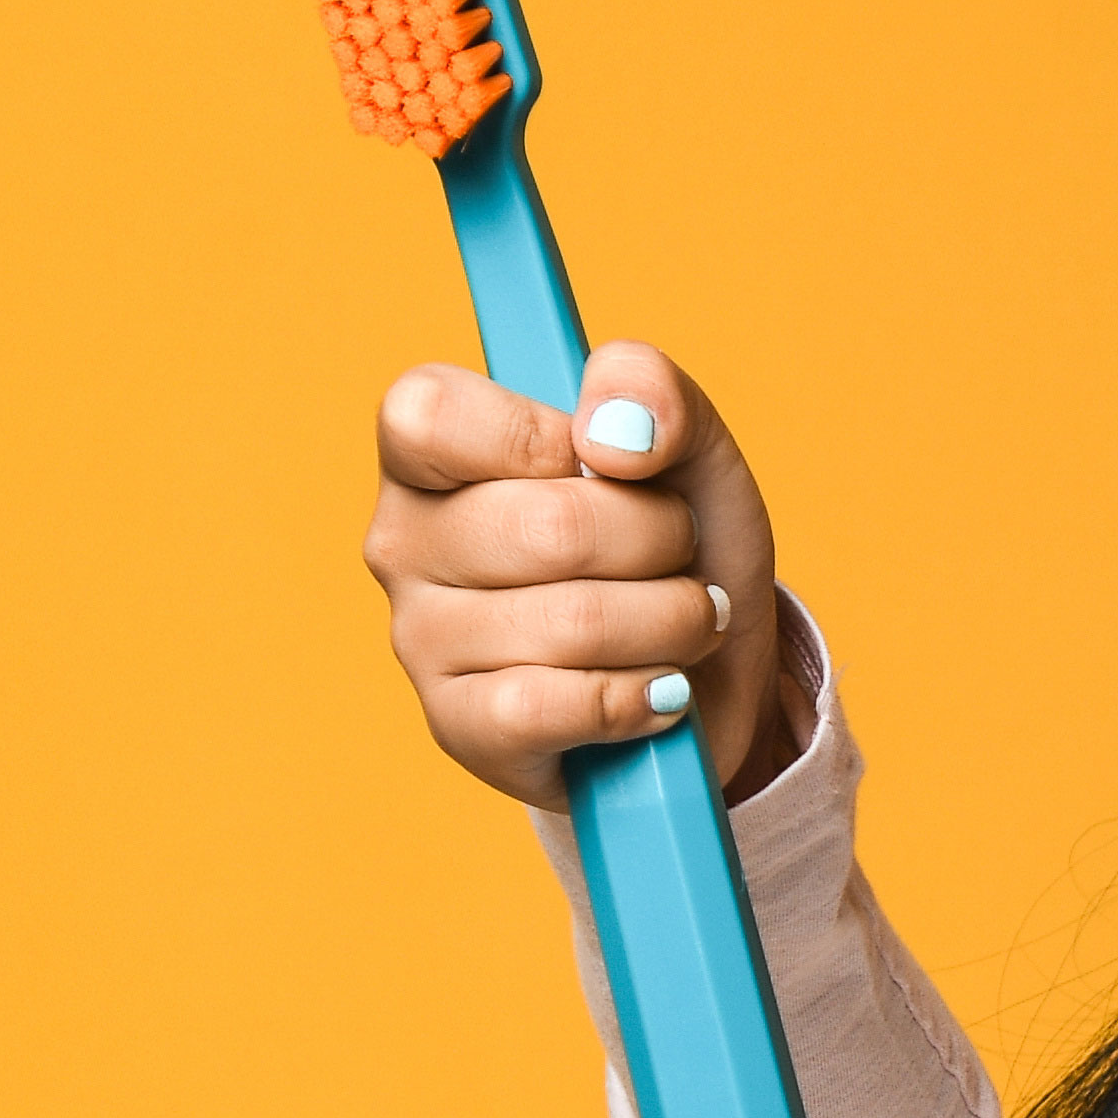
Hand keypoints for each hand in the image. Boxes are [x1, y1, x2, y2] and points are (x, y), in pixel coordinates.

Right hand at [365, 342, 798, 808]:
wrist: (712, 682)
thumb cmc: (680, 551)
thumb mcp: (690, 451)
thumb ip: (655, 391)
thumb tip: (614, 429)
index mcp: (430, 452)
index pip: (430, 413)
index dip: (544, 437)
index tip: (610, 463)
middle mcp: (405, 541)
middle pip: (550, 528)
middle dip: (660, 541)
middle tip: (678, 556)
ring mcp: (421, 639)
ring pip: (574, 623)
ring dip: (672, 624)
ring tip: (684, 623)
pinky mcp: (459, 726)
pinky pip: (556, 707)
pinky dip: (640, 699)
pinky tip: (659, 693)